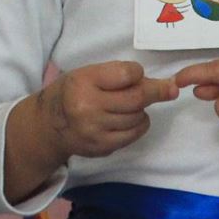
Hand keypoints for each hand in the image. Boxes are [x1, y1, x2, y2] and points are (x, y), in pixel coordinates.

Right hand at [39, 60, 178, 158]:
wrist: (48, 125)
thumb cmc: (71, 92)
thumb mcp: (85, 74)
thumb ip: (116, 76)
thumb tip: (160, 84)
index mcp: (83, 82)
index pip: (126, 74)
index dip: (138, 73)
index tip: (139, 73)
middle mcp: (89, 106)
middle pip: (137, 98)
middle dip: (157, 92)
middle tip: (170, 89)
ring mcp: (96, 130)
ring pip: (138, 117)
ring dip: (142, 109)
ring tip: (132, 105)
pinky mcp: (103, 146)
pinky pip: (134, 134)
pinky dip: (138, 125)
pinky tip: (130, 119)